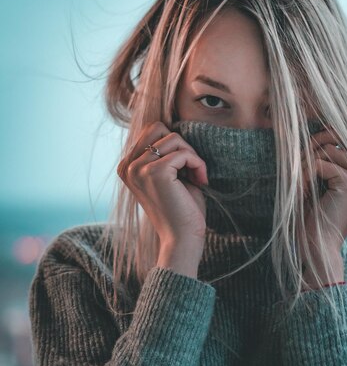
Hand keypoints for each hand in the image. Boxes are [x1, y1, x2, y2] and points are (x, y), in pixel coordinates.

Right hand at [117, 121, 208, 248]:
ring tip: (196, 178)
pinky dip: (197, 164)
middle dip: (181, 145)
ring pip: (174, 138)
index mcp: (126, 166)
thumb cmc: (181, 209)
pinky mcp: (155, 172)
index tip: (185, 169)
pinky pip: (183, 153)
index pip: (151, 130)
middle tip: (191, 169)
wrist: (182, 239)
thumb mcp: (168, 176)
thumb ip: (164, 153)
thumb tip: (170, 127)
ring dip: (192, 156)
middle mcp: (127, 166)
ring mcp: (138, 168)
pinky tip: (200, 181)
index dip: (174, 145)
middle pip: (159, 127)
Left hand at [298, 125, 346, 274]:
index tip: (317, 134)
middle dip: (313, 145)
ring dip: (306, 164)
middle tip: (300, 167)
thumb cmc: (314, 220)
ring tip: (300, 185)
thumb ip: (324, 160)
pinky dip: (304, 176)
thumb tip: (322, 131)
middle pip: (339, 136)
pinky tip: (302, 192)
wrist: (318, 247)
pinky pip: (319, 163)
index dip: (338, 129)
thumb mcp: (318, 185)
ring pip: (327, 148)